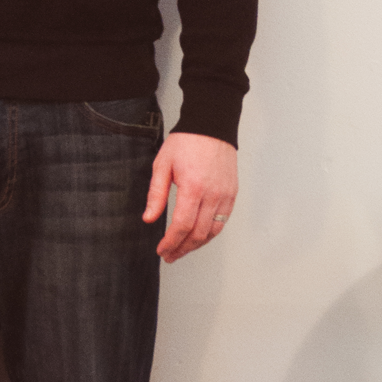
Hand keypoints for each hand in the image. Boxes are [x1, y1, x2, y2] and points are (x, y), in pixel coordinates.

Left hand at [143, 132, 237, 262]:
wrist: (212, 126)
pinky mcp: (232, 193)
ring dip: (196, 245)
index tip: (162, 250)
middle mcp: (212, 194)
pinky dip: (210, 233)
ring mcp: (225, 195)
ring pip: (213, 231)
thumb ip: (156, 194)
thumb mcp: (163, 165)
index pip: (182, 226)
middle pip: (198, 234)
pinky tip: (198, 236)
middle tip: (170, 255)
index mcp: (193, 187)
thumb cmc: (187, 142)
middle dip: (182, 249)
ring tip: (182, 250)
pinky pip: (222, 221)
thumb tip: (149, 218)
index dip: (171, 243)